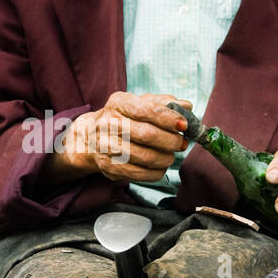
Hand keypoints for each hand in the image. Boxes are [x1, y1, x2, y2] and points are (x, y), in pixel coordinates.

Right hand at [49, 93, 189, 184]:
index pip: (147, 110)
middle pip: (148, 135)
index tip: (184, 125)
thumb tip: (186, 106)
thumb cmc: (124, 118)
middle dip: (171, 141)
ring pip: (146, 157)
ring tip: (170, 156)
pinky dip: (156, 172)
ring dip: (165, 158)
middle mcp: (108, 124)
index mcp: (119, 103)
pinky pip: (139, 174)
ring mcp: (106, 147)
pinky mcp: (109, 167)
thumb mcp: (139, 103)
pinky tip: (160, 166)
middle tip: (181, 144)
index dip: (169, 118)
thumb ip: (164, 103)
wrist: (91, 138)